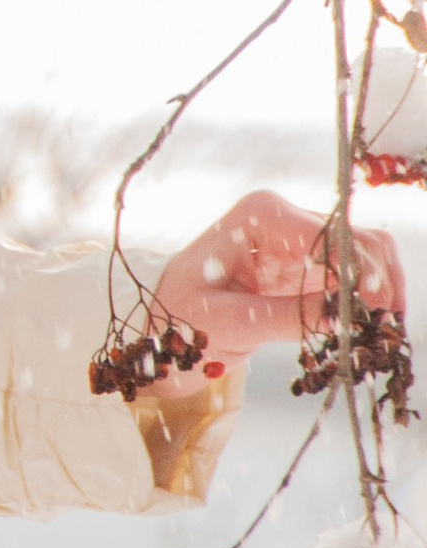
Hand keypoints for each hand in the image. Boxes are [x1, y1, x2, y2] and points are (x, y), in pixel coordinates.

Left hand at [154, 189, 406, 366]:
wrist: (164, 327)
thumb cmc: (181, 317)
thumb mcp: (228, 321)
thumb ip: (287, 317)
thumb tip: (345, 315)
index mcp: (261, 215)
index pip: (327, 235)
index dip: (357, 272)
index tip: (372, 312)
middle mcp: (287, 217)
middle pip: (356, 240)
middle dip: (377, 282)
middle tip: (383, 330)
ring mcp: (303, 240)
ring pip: (367, 254)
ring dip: (382, 289)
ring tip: (383, 332)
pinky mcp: (310, 266)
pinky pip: (357, 275)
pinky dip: (372, 298)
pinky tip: (373, 328)